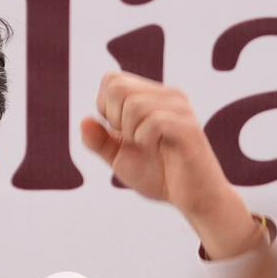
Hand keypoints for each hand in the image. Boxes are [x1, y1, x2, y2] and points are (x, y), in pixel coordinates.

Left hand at [84, 70, 261, 257]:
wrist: (193, 198)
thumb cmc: (159, 175)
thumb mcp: (119, 158)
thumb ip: (98, 141)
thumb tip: (84, 121)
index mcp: (153, 96)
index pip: (112, 80)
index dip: (104, 107)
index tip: (119, 130)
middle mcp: (169, 96)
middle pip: (118, 88)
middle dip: (113, 118)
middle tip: (132, 139)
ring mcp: (181, 109)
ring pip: (133, 104)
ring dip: (129, 133)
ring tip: (146, 146)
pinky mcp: (188, 127)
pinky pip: (153, 121)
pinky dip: (143, 139)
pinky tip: (156, 148)